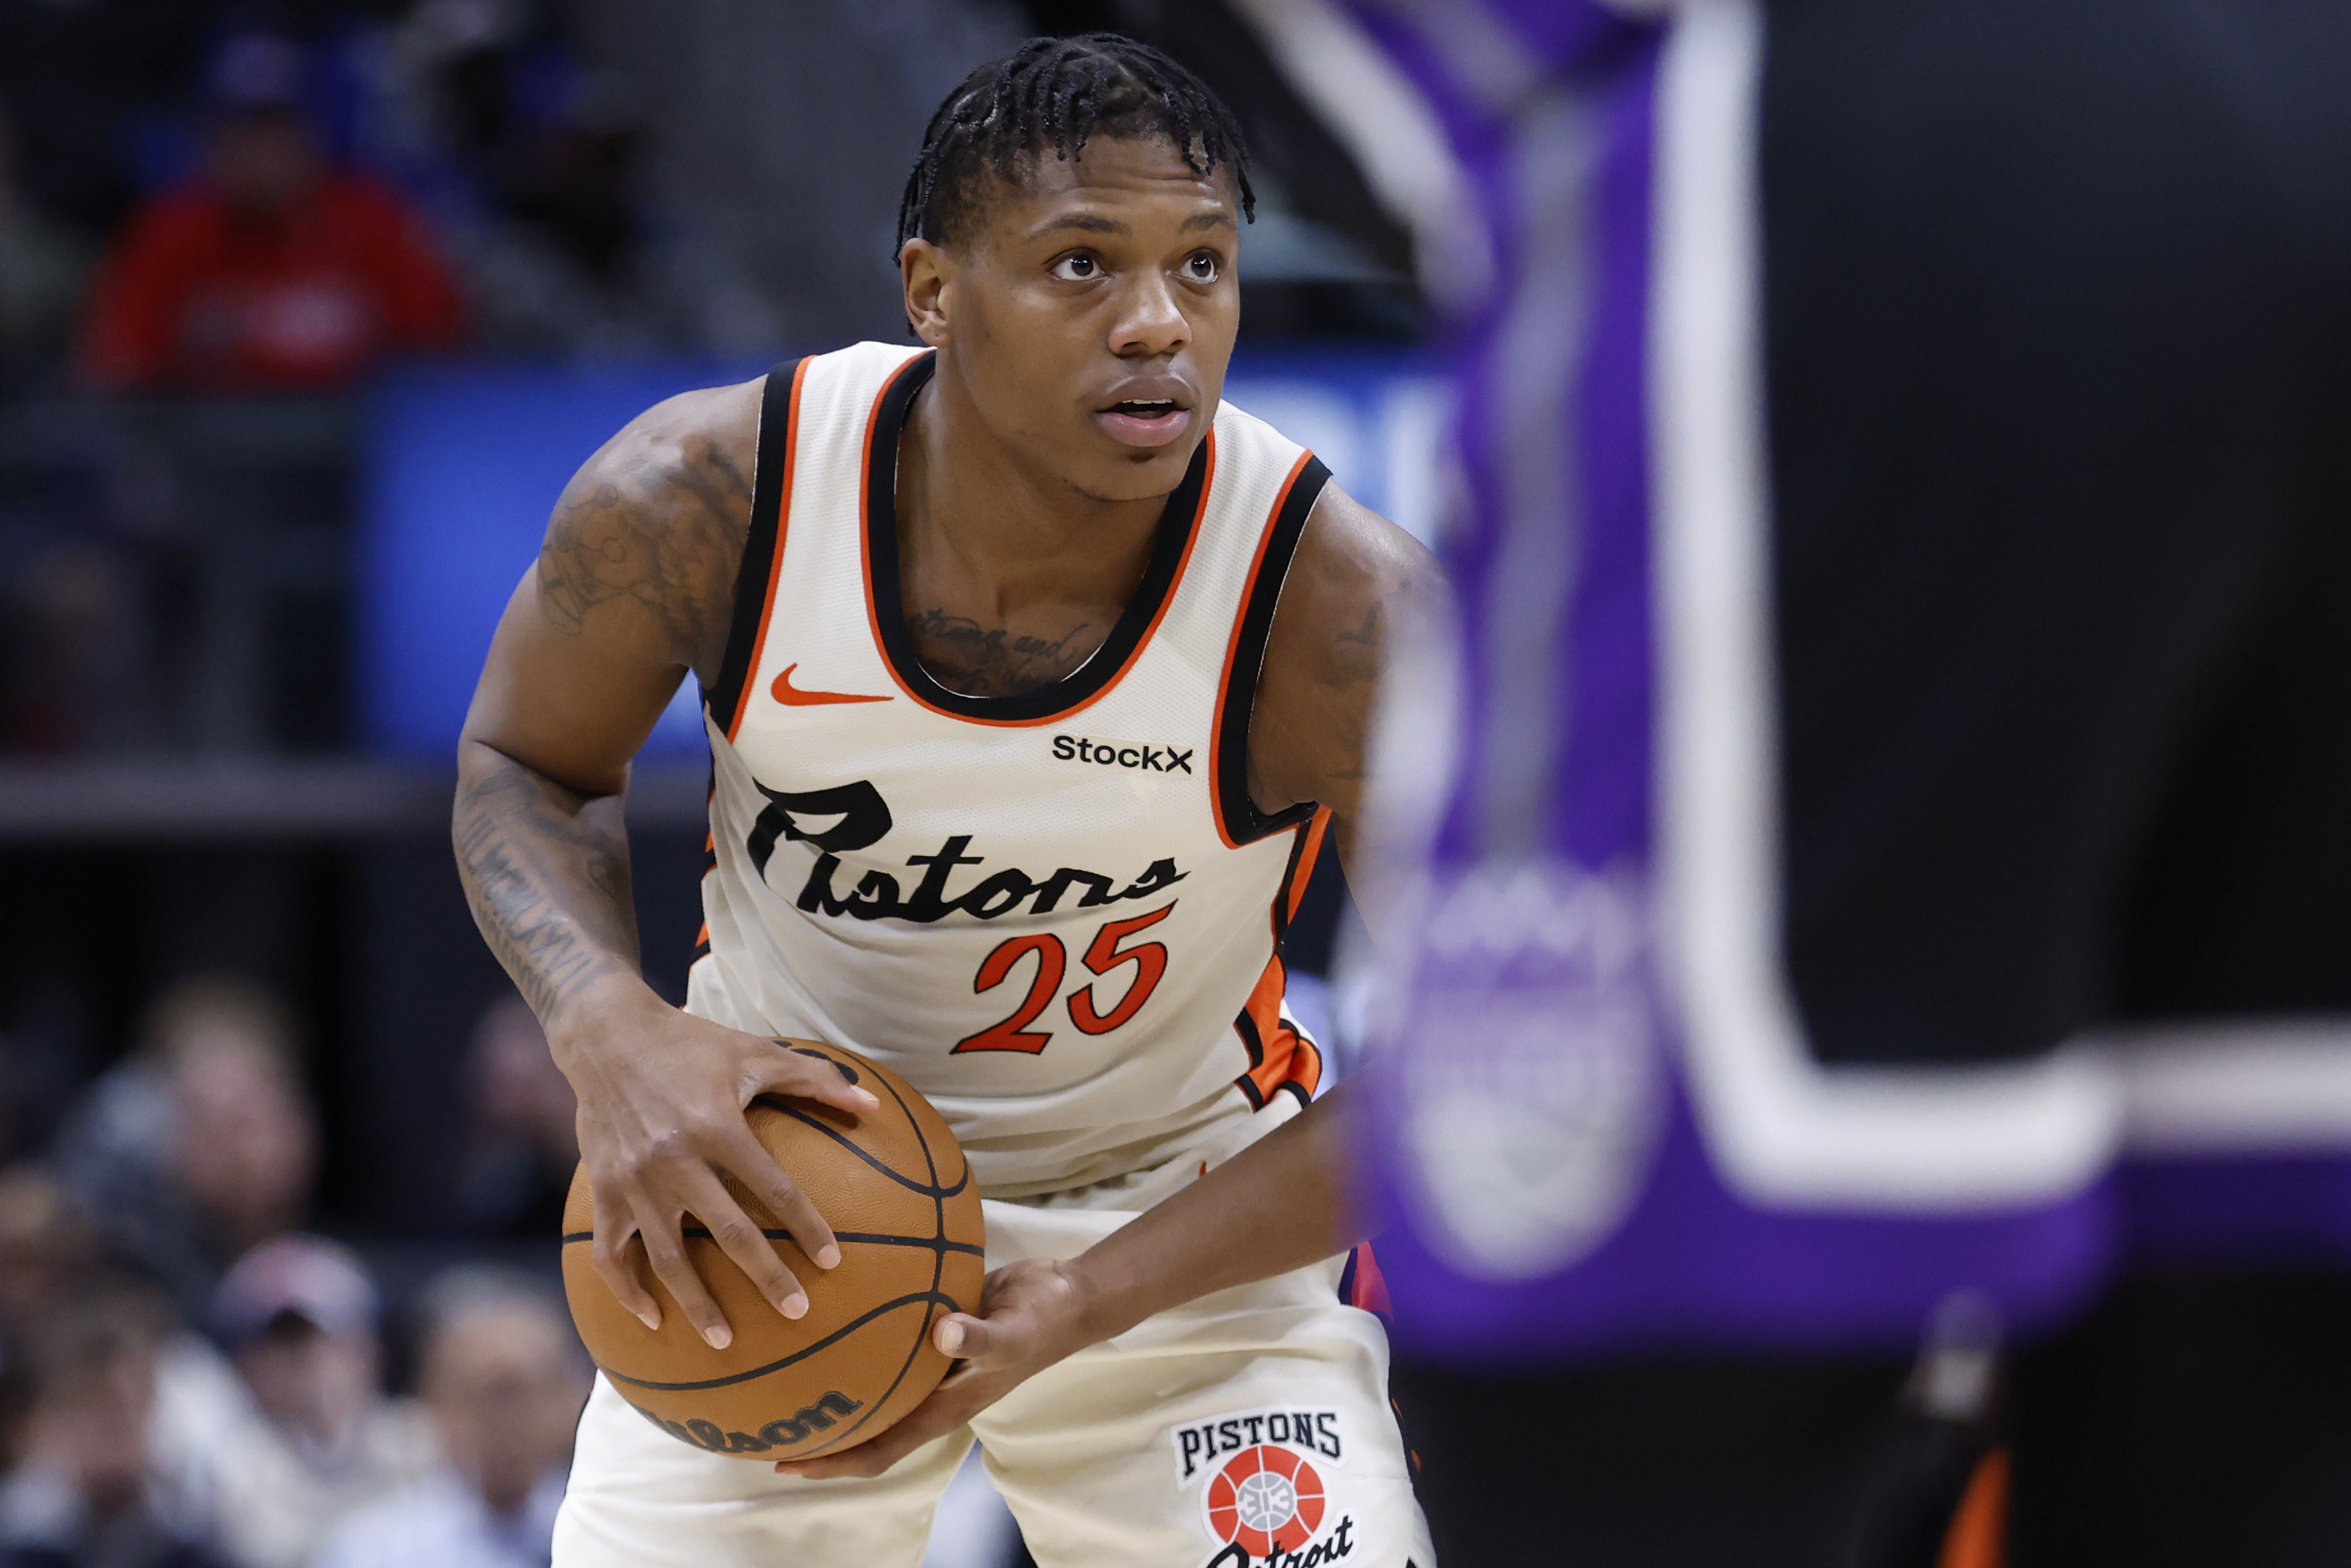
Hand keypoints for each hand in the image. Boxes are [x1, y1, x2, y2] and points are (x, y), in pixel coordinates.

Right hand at [554, 978, 879, 1348]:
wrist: (606, 1034)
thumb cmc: (692, 1044)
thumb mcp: (756, 1053)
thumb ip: (816, 1080)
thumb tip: (875, 1107)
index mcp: (716, 1126)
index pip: (772, 1188)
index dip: (805, 1226)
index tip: (831, 1261)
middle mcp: (674, 1159)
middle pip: (726, 1232)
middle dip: (764, 1277)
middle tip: (797, 1313)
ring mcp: (633, 1180)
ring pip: (666, 1257)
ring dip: (695, 1303)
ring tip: (725, 1342)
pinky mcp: (602, 1190)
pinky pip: (610, 1254)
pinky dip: (627, 1290)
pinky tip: (652, 1318)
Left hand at [773, 1258, 1095, 1478]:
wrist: (1066, 1293)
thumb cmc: (1042, 1322)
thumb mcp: (1014, 1333)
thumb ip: (979, 1337)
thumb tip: (941, 1333)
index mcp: (943, 1408)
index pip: (879, 1451)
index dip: (834, 1463)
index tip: (785, 1462)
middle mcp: (928, 1392)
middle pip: (864, 1425)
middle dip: (817, 1431)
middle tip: (764, 1419)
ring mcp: (928, 1363)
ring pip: (871, 1384)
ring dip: (833, 1384)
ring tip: (781, 1366)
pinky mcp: (931, 1328)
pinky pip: (884, 1338)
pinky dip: (855, 1332)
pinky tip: (828, 1301)